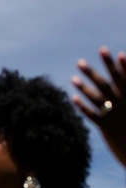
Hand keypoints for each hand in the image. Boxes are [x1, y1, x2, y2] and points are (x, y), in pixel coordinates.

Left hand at [72, 46, 125, 164]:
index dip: (122, 66)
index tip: (114, 53)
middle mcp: (123, 103)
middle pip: (106, 84)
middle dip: (93, 72)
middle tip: (79, 62)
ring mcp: (114, 115)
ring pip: (96, 98)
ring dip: (83, 87)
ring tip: (73, 78)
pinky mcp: (106, 127)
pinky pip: (92, 115)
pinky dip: (83, 106)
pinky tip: (73, 98)